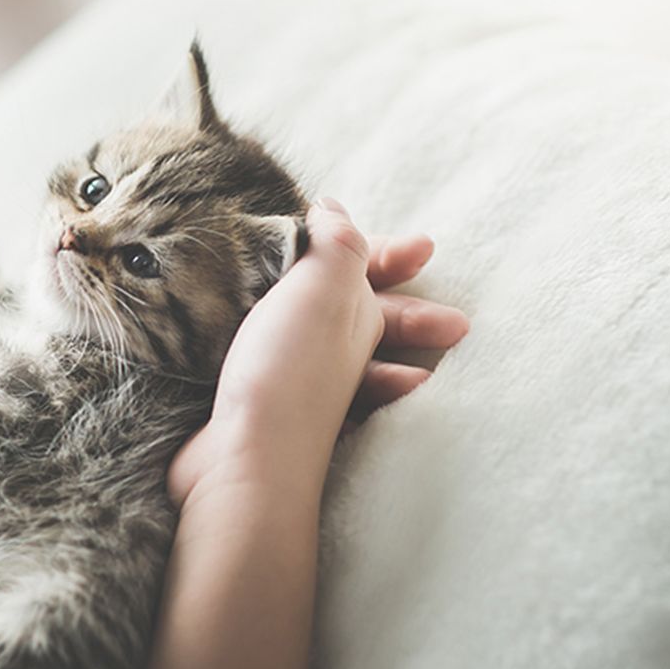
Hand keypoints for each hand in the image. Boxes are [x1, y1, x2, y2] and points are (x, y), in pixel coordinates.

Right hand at [167, 197, 467, 507]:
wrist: (244, 459)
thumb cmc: (291, 368)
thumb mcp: (325, 287)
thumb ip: (339, 244)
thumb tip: (334, 209)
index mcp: (357, 316)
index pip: (378, 273)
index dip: (394, 253)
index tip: (424, 246)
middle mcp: (335, 350)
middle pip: (366, 310)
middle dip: (390, 294)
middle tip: (422, 275)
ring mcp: (298, 379)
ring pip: (322, 340)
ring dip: (341, 329)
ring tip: (350, 317)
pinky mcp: (257, 401)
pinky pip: (276, 368)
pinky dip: (278, 353)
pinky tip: (272, 352)